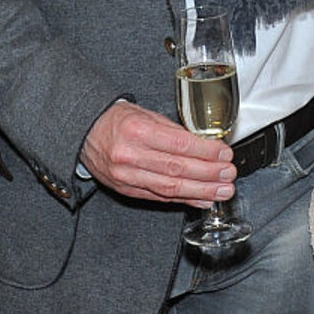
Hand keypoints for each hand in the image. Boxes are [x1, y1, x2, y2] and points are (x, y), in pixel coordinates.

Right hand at [80, 101, 234, 205]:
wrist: (83, 133)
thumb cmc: (115, 120)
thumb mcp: (144, 113)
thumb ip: (172, 130)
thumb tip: (204, 144)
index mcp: (136, 130)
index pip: (178, 144)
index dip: (205, 152)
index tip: (224, 154)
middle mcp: (130, 155)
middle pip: (177, 169)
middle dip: (208, 174)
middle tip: (229, 174)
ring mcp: (127, 176)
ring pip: (170, 187)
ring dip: (201, 191)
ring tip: (222, 190)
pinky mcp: (127, 190)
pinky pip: (159, 197)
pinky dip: (184, 199)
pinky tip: (202, 199)